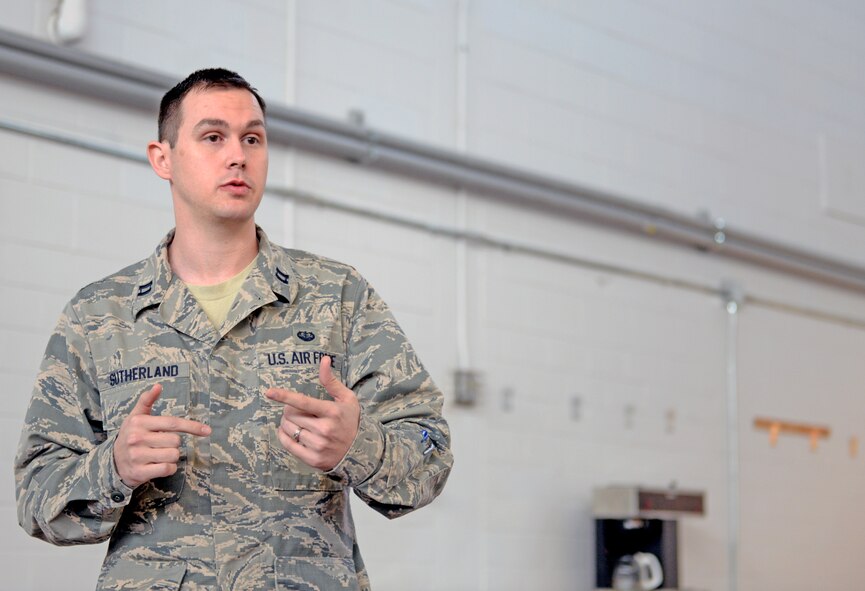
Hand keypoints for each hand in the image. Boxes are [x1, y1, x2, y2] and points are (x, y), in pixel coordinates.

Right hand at [113, 383, 210, 488]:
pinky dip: (169, 468)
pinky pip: (167, 469)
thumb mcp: (135, 416)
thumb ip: (147, 401)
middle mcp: (137, 438)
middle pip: (175, 441)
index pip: (172, 423)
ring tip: (158, 455)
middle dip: (173, 444)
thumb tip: (158, 385)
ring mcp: (137, 456)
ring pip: (173, 455)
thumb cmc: (130, 435)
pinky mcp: (139, 472)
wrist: (112, 461)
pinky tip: (159, 465)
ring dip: (172, 457)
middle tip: (161, 444)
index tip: (207, 430)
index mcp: (139, 422)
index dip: (192, 426)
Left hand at [265, 356, 359, 470]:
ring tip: (296, 422)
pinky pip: (288, 445)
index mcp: (332, 412)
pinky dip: (283, 436)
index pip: (304, 402)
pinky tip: (288, 432)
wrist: (360, 450)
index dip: (285, 396)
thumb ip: (331, 380)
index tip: (269, 392)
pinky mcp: (313, 459)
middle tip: (296, 411)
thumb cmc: (350, 420)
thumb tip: (324, 359)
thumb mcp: (346, 398)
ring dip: (286, 423)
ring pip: (288, 429)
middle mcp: (325, 429)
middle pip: (291, 415)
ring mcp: (318, 445)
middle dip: (288, 410)